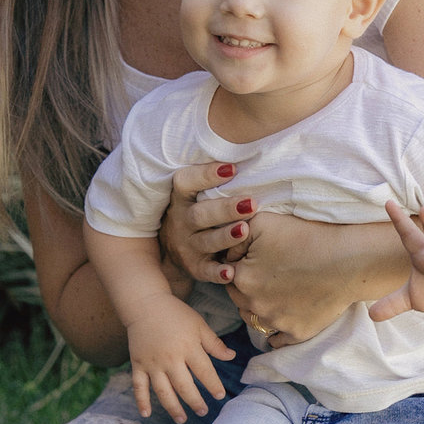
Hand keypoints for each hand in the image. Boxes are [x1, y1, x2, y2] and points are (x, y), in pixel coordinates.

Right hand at [125, 297, 234, 423]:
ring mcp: (152, 363)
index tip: (220, 395)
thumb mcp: (199, 324)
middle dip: (195, 401)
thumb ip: (214, 343)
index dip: (213, 385)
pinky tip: (146, 414)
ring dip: (172, 407)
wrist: (145, 303)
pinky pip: (139, 386)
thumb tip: (232, 356)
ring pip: (163, 391)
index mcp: (188, 347)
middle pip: (184, 386)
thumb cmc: (176, 313)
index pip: (204, 371)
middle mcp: (170, 358)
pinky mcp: (138, 364)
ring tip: (182, 419)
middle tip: (203, 411)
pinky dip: (141, 401)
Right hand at [158, 162, 254, 290]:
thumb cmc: (197, 213)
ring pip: (206, 241)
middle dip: (225, 209)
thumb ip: (213, 180)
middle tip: (251, 203)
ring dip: (226, 236)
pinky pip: (206, 272)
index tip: (231, 168)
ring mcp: (187, 246)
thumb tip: (250, 150)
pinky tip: (231, 272)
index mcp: (181, 199)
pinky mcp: (195, 268)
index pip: (186, 182)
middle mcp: (181, 222)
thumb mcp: (195, 196)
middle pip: (200, 214)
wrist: (172, 252)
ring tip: (244, 230)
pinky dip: (218, 273)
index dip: (206, 175)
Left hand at [228, 213, 403, 348]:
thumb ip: (233, 235)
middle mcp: (254, 306)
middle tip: (266, 273)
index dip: (239, 264)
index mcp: (241, 279)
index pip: (227, 274)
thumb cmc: (307, 236)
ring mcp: (276, 323)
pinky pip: (275, 340)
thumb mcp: (262, 222)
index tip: (255, 257)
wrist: (349, 260)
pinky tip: (283, 314)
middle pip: (239, 299)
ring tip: (275, 292)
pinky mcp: (297, 334)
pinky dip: (276, 331)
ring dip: (258, 308)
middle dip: (247, 287)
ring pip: (254, 320)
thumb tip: (224, 252)